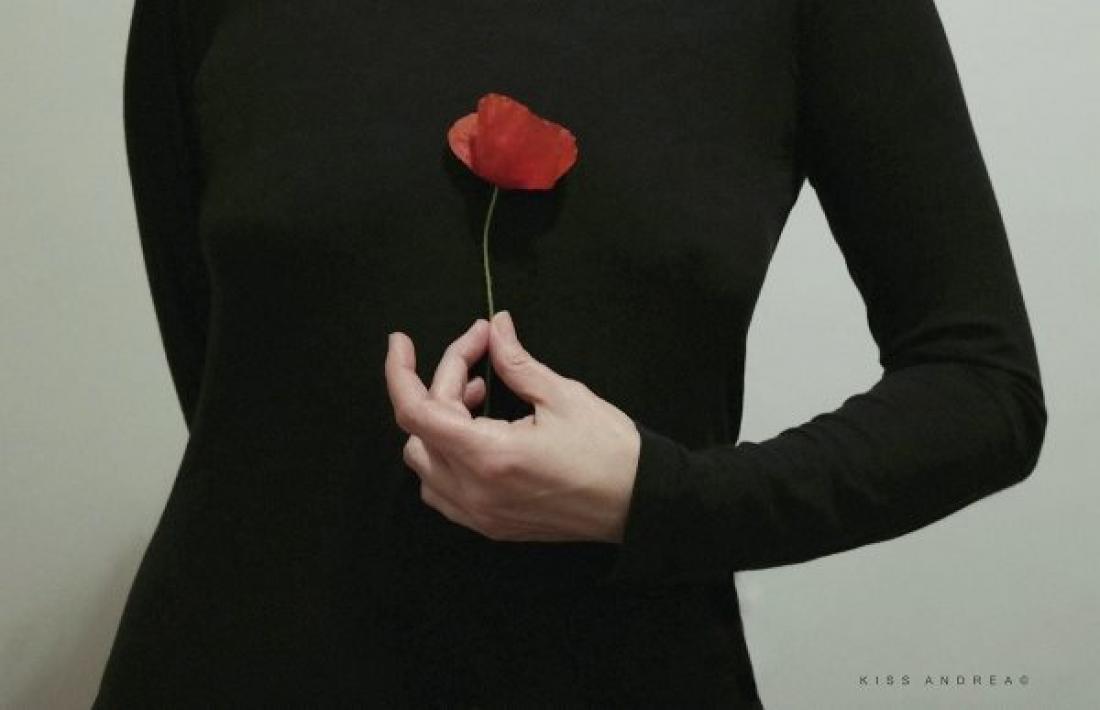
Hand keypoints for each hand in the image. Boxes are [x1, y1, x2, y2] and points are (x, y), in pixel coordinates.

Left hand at [384, 310, 640, 543]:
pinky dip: (445, 455)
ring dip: (439, 421)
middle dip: (445, 381)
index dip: (400, 372)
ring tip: (480, 394)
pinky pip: (441, 490)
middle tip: (484, 349)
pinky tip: (477, 433)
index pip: (416, 412)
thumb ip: (516, 361)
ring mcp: (480, 514)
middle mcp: (474, 491)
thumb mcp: (563, 396)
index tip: (401, 342)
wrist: (640, 504)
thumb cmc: (610, 452)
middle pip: (422, 429)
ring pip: (424, 462)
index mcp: (489, 456)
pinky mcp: (491, 525)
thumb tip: (496, 329)